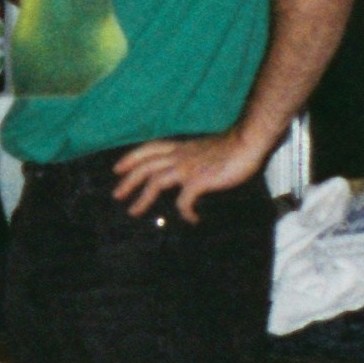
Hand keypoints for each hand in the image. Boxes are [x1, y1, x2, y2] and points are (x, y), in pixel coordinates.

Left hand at [111, 131, 270, 220]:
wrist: (246, 143)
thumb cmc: (231, 146)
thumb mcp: (202, 148)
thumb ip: (191, 157)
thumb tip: (185, 172)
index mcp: (179, 146)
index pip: (148, 149)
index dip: (131, 158)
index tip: (117, 168)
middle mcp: (179, 156)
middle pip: (145, 167)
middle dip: (128, 181)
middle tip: (117, 195)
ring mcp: (187, 168)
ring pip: (155, 182)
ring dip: (142, 198)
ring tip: (134, 211)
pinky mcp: (198, 181)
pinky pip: (184, 201)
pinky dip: (184, 212)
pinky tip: (192, 219)